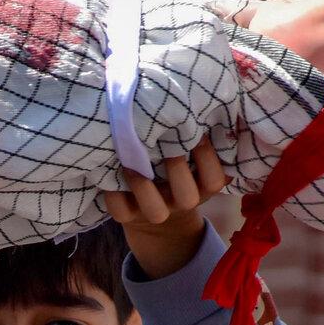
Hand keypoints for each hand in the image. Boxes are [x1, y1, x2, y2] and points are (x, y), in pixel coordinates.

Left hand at [104, 138, 229, 277]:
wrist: (150, 209)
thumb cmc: (175, 170)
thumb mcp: (192, 161)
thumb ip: (198, 141)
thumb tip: (203, 107)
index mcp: (201, 189)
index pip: (214, 181)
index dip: (207, 156)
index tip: (196, 130)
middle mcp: (181, 204)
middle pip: (188, 198)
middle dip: (176, 168)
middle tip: (164, 138)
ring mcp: (154, 213)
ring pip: (155, 211)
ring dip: (142, 186)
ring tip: (130, 160)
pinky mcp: (128, 217)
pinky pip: (120, 212)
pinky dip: (112, 194)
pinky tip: (109, 170)